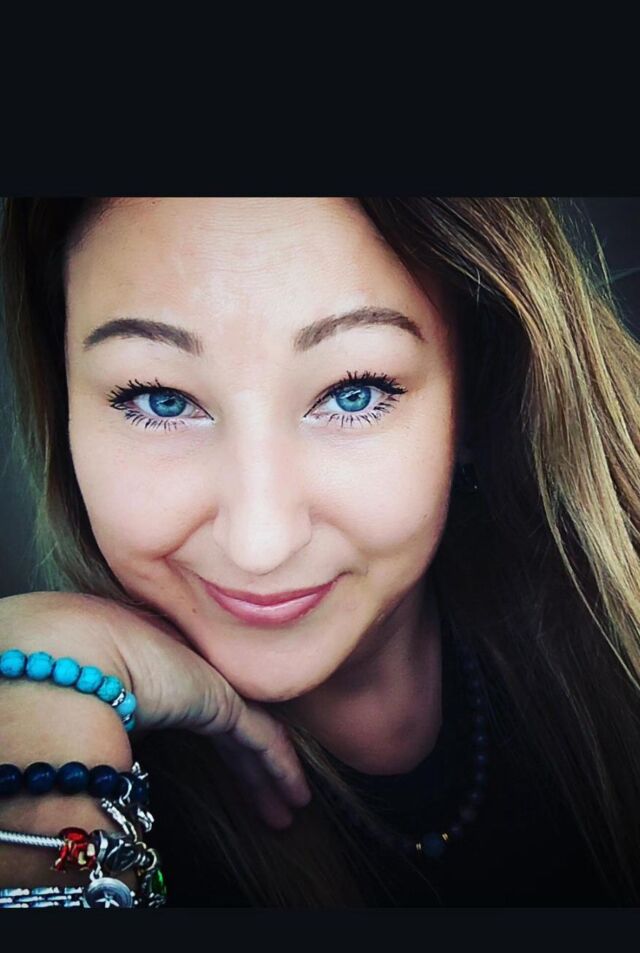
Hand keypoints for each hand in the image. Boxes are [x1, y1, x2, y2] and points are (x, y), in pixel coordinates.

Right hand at [0, 592, 311, 830]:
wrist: (67, 655)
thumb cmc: (60, 681)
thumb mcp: (89, 710)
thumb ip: (120, 730)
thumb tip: (120, 774)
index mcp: (156, 674)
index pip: (202, 716)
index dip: (220, 752)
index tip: (236, 781)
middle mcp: (187, 675)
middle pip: (230, 731)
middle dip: (251, 772)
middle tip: (272, 804)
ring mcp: (207, 683)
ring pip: (252, 739)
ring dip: (269, 780)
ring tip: (286, 813)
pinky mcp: (222, 700)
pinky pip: (263, 741)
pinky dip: (281, 770)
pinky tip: (293, 797)